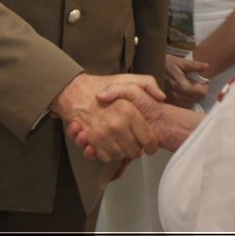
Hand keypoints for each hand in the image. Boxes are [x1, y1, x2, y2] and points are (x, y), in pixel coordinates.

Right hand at [50, 73, 164, 162]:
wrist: (73, 90)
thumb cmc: (101, 85)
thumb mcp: (129, 79)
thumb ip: (148, 84)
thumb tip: (161, 97)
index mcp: (128, 112)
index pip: (148, 140)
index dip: (151, 145)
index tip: (149, 145)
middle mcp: (115, 126)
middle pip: (134, 152)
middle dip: (136, 149)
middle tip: (133, 142)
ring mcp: (101, 135)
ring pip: (119, 156)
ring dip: (121, 152)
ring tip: (120, 141)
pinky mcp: (89, 142)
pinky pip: (103, 157)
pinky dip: (105, 153)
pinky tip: (106, 143)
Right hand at [164, 54, 209, 106]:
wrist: (151, 68)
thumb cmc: (166, 64)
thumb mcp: (180, 61)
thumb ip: (194, 65)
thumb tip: (207, 66)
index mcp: (181, 85)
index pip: (201, 93)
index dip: (205, 87)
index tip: (203, 82)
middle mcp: (177, 95)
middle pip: (197, 99)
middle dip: (199, 92)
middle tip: (197, 85)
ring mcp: (172, 100)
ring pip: (191, 104)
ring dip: (193, 97)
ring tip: (190, 88)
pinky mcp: (169, 103)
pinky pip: (183, 106)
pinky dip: (186, 101)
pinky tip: (184, 93)